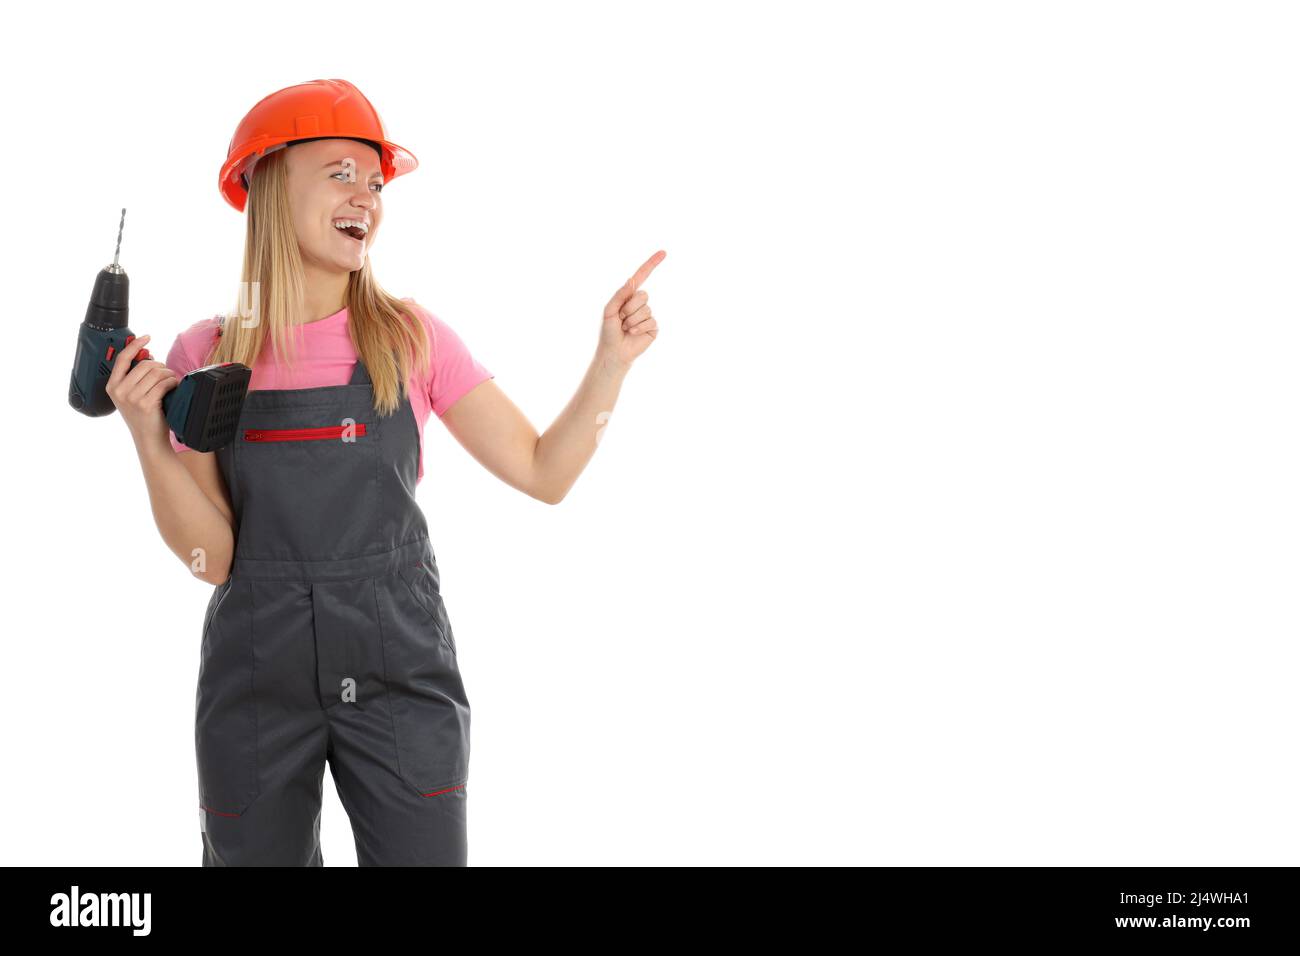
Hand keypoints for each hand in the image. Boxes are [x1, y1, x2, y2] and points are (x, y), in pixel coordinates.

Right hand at [105, 333, 180, 442]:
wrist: (149, 439)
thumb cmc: (144, 416)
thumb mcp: (132, 395)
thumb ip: (135, 377)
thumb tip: (147, 355)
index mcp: (112, 386)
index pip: (122, 358)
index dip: (135, 345)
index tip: (146, 337)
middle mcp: (119, 391)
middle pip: (145, 364)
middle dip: (161, 367)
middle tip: (166, 376)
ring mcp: (131, 397)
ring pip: (156, 372)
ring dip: (169, 375)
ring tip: (171, 383)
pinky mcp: (146, 403)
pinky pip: (164, 383)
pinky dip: (173, 382)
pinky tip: (173, 387)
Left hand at [599, 250, 664, 368]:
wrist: (614, 352)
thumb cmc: (608, 331)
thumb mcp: (609, 310)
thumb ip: (620, 294)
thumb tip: (632, 280)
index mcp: (628, 296)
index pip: (641, 276)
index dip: (652, 264)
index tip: (663, 252)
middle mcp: (640, 303)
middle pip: (643, 295)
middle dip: (629, 307)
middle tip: (621, 319)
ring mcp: (648, 314)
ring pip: (645, 309)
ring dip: (632, 320)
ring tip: (625, 328)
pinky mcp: (654, 326)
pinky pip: (650, 320)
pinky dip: (638, 327)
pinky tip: (632, 333)